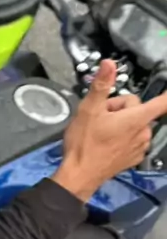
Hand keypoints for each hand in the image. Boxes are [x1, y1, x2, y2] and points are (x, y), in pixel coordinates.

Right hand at [52, 59, 166, 201]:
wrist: (80, 175)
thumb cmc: (84, 142)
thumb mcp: (88, 109)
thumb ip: (102, 85)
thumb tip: (109, 63)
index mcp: (136, 118)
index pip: (162, 103)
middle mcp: (143, 133)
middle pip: (137, 109)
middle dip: (120, 108)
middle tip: (100, 117)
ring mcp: (140, 147)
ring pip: (135, 124)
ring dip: (121, 123)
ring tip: (101, 131)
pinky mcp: (134, 158)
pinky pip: (133, 140)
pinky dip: (122, 138)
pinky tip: (106, 143)